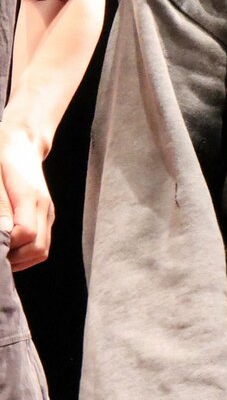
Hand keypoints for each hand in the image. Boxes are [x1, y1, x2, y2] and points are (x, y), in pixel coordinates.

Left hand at [0, 123, 54, 270]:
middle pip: (36, 249)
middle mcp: (44, 207)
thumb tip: (2, 233)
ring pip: (41, 251)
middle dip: (13, 258)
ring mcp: (48, 212)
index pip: (24, 234)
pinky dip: (25, 253)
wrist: (22, 141)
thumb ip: (0, 205)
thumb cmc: (2, 156)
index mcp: (30, 196)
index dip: (6, 244)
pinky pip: (41, 245)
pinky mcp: (46, 215)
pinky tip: (9, 244)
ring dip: (20, 258)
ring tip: (1, 248)